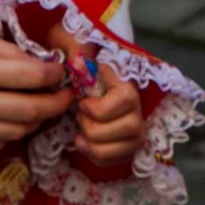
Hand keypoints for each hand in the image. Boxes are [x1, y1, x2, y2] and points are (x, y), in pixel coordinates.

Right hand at [0, 28, 72, 154]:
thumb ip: (5, 49)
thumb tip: (38, 63)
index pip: (32, 76)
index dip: (54, 74)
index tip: (60, 71)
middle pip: (33, 110)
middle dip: (57, 103)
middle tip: (65, 95)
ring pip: (20, 131)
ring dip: (38, 120)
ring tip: (42, 107)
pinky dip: (13, 132)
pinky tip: (14, 119)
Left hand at [48, 26, 144, 166]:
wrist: (70, 79)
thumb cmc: (69, 60)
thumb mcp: (67, 44)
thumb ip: (74, 48)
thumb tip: (80, 62)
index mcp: (125, 83)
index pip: (127, 98)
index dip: (101, 107)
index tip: (82, 103)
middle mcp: (137, 108)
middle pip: (127, 127)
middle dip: (94, 127)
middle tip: (80, 116)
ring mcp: (135, 129)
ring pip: (121, 147)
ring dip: (92, 141)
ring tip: (81, 129)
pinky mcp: (127, 146)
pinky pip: (112, 160)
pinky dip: (92, 154)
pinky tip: (82, 141)